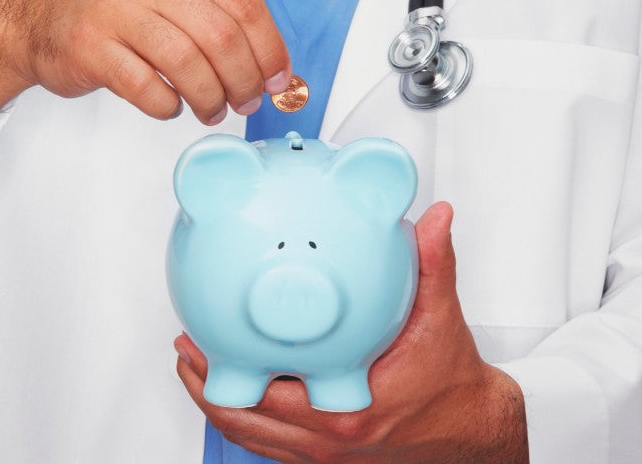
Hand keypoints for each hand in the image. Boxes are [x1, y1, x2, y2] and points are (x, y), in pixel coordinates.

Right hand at [0, 0, 289, 155]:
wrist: (44, 15)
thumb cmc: (120, 10)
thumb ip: (222, 20)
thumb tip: (273, 70)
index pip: (246, 5)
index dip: (270, 51)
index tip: (277, 80)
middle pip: (222, 38)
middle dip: (243, 82)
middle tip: (244, 102)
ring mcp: (117, 9)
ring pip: (188, 65)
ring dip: (209, 99)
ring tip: (210, 109)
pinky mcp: (92, 47)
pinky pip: (148, 90)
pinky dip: (168, 107)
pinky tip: (170, 104)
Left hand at [175, 202, 529, 463]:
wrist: (469, 430)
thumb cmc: (451, 384)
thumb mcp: (441, 320)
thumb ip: (433, 265)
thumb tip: (433, 219)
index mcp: (350, 409)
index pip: (269, 394)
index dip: (226, 369)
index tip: (206, 335)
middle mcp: (329, 439)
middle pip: (245, 417)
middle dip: (208, 381)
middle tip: (189, 345)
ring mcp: (323, 454)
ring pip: (250, 436)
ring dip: (219, 401)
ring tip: (196, 366)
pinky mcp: (324, 458)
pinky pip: (269, 444)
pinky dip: (247, 419)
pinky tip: (241, 390)